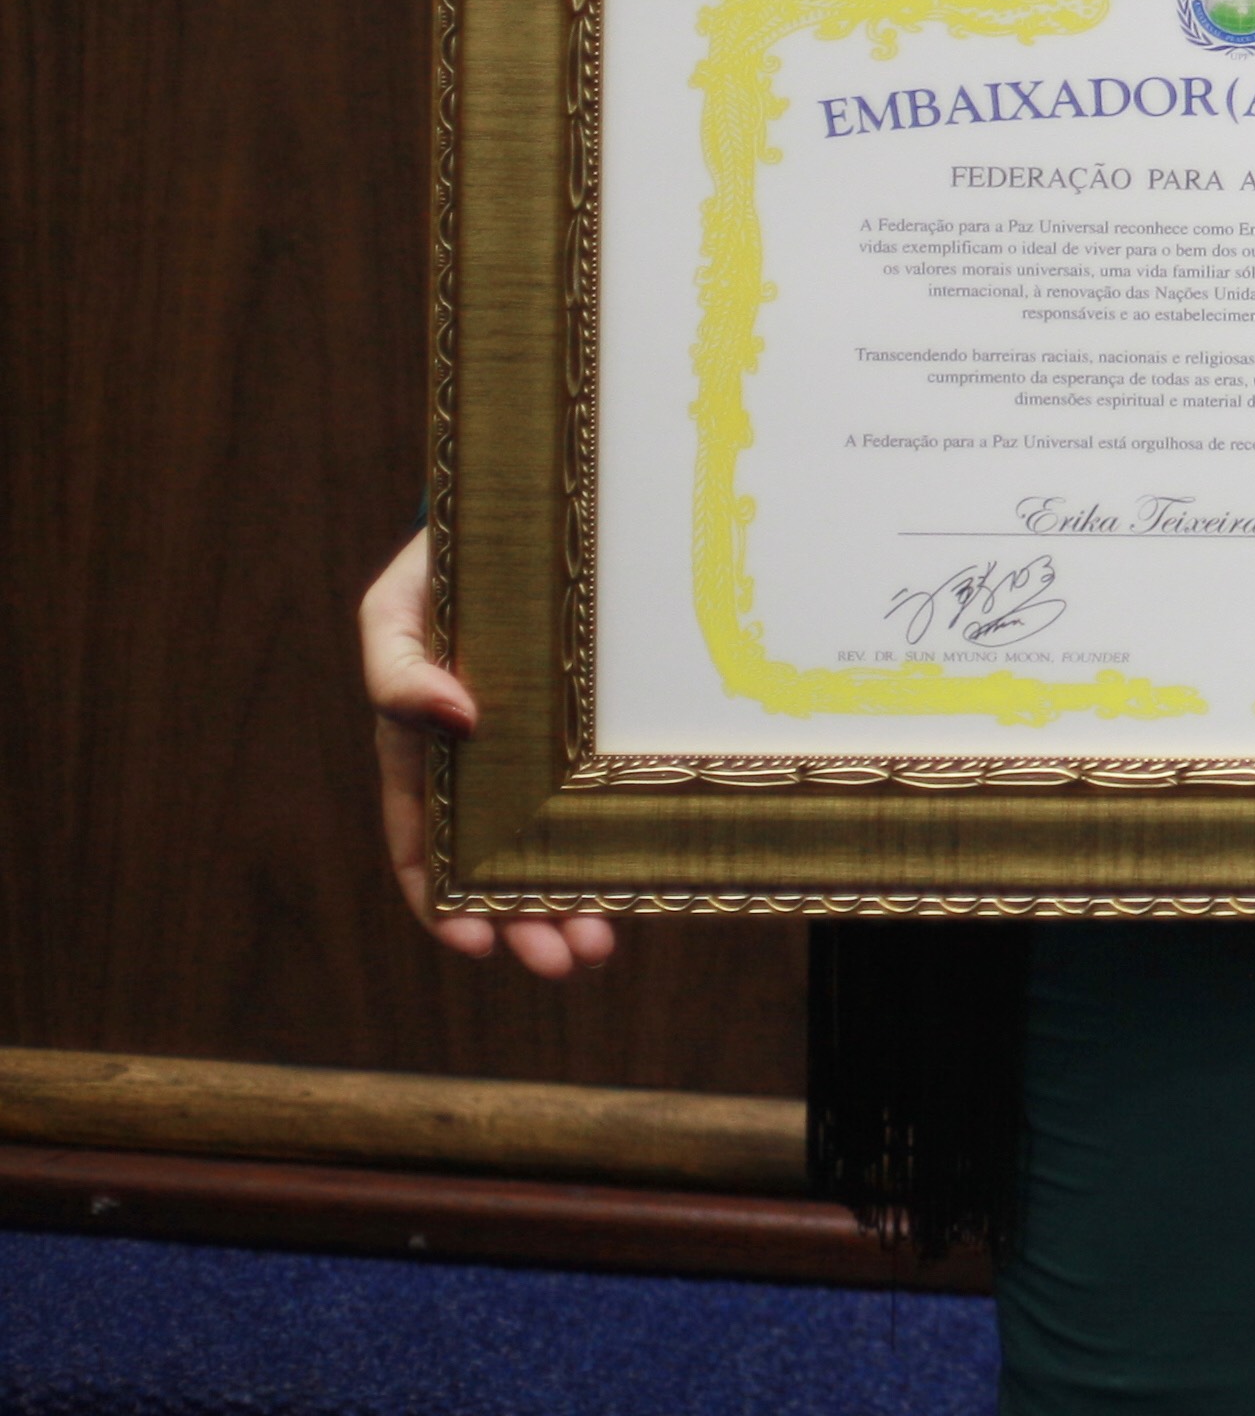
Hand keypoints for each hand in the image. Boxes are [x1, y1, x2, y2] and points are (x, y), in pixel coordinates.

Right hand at [359, 531, 616, 978]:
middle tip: (564, 960)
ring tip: (600, 947)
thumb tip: (448, 716)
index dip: (441, 905)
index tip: (475, 941)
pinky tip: (639, 876)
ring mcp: (538, 754)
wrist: (521, 515)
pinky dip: (610, 844)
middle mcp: (479, 767)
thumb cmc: (439, 567)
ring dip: (571, 902)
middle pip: (495, 869)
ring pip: (551, 847)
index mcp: (419, 755)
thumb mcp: (395, 613)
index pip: (422, 851)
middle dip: (524, 921)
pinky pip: (598, 798)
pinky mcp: (590, 733)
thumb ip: (399, 669)